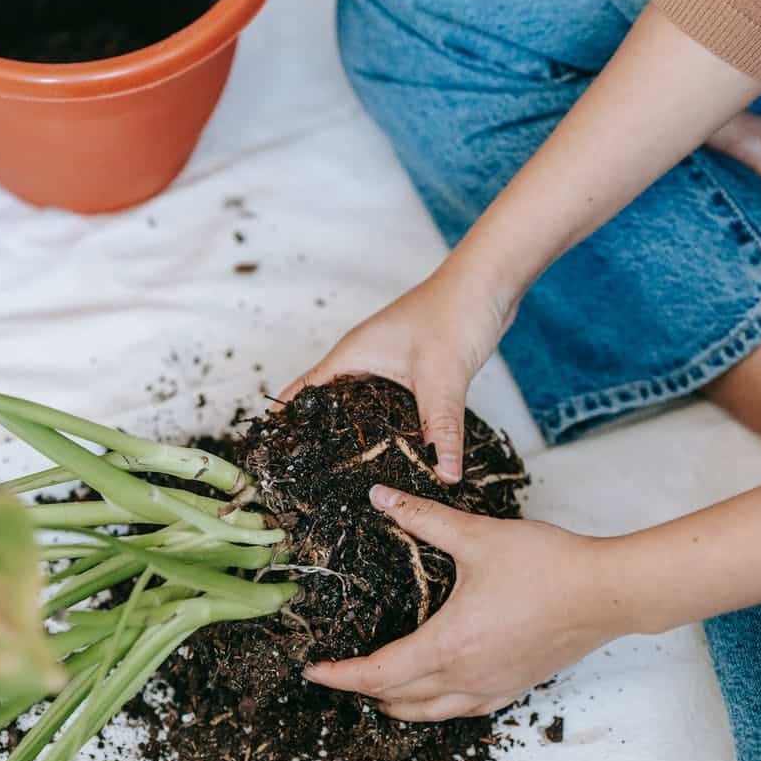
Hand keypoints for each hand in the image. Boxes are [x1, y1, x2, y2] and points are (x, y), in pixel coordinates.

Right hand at [282, 267, 513, 481]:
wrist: (488, 282)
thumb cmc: (454, 312)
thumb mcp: (442, 376)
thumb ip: (440, 428)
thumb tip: (444, 475)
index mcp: (353, 354)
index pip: (304, 391)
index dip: (286, 422)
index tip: (272, 455)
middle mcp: (364, 359)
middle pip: (329, 403)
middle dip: (320, 437)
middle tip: (312, 478)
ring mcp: (388, 364)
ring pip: (363, 406)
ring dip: (359, 434)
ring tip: (351, 474)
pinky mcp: (413, 370)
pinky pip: (391, 406)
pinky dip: (390, 427)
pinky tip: (399, 450)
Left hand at [303, 485, 626, 720]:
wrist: (607, 593)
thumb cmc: (548, 566)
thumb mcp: (477, 536)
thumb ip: (423, 518)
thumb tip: (380, 496)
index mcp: (448, 646)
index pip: (377, 675)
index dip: (339, 676)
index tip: (312, 670)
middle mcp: (465, 678)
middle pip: (397, 701)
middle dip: (362, 690)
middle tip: (339, 671)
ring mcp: (492, 689)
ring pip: (429, 713)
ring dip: (398, 702)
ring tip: (378, 683)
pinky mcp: (514, 688)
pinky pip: (461, 709)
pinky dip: (435, 704)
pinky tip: (436, 684)